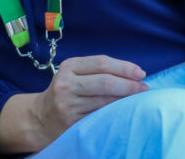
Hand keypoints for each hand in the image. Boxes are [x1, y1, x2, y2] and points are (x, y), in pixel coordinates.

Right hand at [27, 55, 147, 148]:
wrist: (40, 117)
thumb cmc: (66, 92)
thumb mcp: (73, 74)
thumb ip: (96, 71)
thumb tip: (133, 74)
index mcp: (69, 66)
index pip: (101, 63)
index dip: (124, 67)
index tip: (141, 73)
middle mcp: (66, 83)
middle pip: (105, 82)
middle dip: (129, 85)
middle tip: (145, 88)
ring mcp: (68, 104)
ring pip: (105, 101)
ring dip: (126, 100)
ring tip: (139, 100)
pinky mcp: (72, 122)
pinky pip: (100, 116)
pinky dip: (115, 113)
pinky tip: (124, 112)